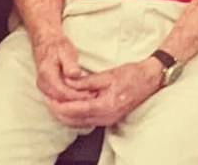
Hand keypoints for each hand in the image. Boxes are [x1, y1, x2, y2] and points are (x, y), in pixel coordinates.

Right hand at [33, 34, 92, 102]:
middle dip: (76, 100)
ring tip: (88, 96)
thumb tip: (75, 74)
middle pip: (60, 99)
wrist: (46, 43)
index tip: (90, 94)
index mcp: (47, 74)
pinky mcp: (46, 89)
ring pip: (58, 101)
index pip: (62, 92)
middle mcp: (42, 83)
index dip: (77, 95)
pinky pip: (57, 98)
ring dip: (73, 101)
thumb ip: (70, 63)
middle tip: (92, 96)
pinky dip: (68, 99)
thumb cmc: (57, 46)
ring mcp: (42, 87)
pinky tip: (80, 95)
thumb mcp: (65, 51)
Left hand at [45, 59, 161, 126]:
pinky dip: (74, 115)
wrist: (150, 79)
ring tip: (54, 102)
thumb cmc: (131, 74)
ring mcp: (108, 120)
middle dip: (57, 111)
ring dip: (64, 114)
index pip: (74, 110)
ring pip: (78, 123)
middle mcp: (105, 117)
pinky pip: (86, 121)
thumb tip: (68, 82)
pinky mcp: (109, 118)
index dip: (58, 104)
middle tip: (47, 99)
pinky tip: (69, 106)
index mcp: (105, 105)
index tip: (48, 96)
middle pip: (73, 120)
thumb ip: (86, 81)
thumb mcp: (108, 74)